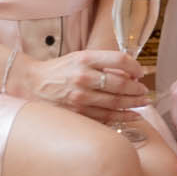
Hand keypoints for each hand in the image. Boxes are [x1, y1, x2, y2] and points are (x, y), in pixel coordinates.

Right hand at [11, 46, 146, 120]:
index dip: (135, 66)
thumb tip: (131, 73)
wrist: (32, 84)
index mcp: (85, 59)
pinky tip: (132, 116)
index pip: (119, 59)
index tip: (141, 72)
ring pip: (114, 103)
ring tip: (143, 103)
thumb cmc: (60, 70)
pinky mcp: (76, 114)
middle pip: (119, 83)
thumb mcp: (80, 57)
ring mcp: (79, 97)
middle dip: (137, 89)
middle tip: (145, 91)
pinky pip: (104, 118)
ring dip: (133, 104)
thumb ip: (103, 63)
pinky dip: (121, 117)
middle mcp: (83, 77)